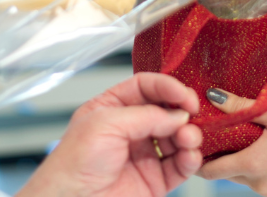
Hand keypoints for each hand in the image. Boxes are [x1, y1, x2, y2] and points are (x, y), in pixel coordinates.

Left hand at [21, 73, 203, 196]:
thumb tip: (177, 113)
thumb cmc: (73, 165)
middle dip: (182, 112)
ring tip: (189, 138)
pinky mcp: (154, 180)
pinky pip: (180, 166)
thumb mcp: (106, 124)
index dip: (167, 87)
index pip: (145, 87)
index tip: (184, 94)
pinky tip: (190, 156)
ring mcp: (144, 155)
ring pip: (177, 138)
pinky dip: (190, 159)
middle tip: (193, 113)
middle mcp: (130, 130)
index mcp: (112, 108)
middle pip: (166, 111)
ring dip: (189, 135)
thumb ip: (145, 115)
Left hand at [198, 90, 266, 196]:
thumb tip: (212, 97)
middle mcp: (260, 186)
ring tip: (259, 139)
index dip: (200, 157)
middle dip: (225, 155)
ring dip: (248, 162)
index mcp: (254, 164)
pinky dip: (266, 171)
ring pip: (248, 179)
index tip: (199, 141)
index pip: (210, 170)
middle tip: (230, 132)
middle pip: (229, 173)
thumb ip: (242, 107)